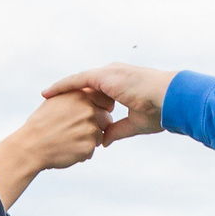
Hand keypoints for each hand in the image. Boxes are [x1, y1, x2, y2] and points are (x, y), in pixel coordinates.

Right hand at [0, 94, 108, 205]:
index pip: (106, 100)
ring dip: (90, 139)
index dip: (102, 108)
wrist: (30, 145)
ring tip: (69, 139)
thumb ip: (76, 94)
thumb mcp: (57, 100)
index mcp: (80, 95)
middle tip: (75, 130)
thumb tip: (92, 91)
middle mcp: (88, 110)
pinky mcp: (89, 146)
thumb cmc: (42, 122)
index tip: (92, 114)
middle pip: (106, 119)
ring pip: (100, 135)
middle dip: (97, 125)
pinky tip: (67, 148)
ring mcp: (90, 128)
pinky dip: (83, 151)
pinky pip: (93, 149)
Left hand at [43, 65, 174, 142]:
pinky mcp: (105, 77)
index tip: (68, 109)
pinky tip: (48, 94)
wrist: (170, 99)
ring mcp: (108, 74)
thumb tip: (102, 141)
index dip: (82, 100)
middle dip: (68, 95)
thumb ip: (117, 130)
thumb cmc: (159, 111)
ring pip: (78, 81)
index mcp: (120, 85)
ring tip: (44, 99)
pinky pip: (77, 80)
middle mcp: (113, 75)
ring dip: (61, 90)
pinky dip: (62, 86)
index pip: (96, 91)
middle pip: (84, 84)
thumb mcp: (134, 124)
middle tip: (50, 105)